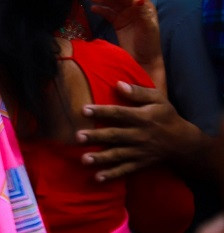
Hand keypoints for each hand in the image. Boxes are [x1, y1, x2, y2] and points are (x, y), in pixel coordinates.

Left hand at [78, 82, 204, 180]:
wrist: (183, 143)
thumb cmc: (166, 116)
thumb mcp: (158, 99)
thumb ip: (138, 92)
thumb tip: (118, 84)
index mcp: (142, 118)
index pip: (119, 114)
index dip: (101, 112)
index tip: (84, 110)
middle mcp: (139, 135)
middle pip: (115, 135)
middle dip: (96, 136)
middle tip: (78, 137)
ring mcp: (139, 151)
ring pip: (118, 155)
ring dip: (101, 158)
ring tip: (84, 159)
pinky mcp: (140, 163)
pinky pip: (125, 170)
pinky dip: (112, 175)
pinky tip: (98, 178)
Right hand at [90, 0, 164, 90]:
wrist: (143, 61)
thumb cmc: (148, 43)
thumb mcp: (147, 27)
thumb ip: (142, 12)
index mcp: (145, 7)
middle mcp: (135, 9)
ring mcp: (126, 16)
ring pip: (113, 3)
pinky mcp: (118, 23)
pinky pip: (108, 13)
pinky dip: (101, 9)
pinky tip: (93, 8)